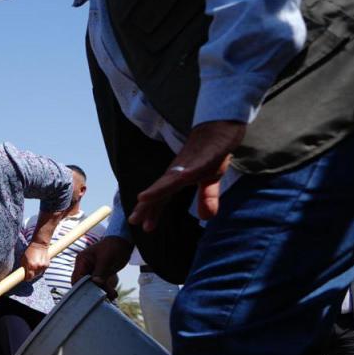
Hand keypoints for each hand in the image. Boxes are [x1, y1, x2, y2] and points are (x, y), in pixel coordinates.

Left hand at [20, 241, 49, 279]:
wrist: (39, 244)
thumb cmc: (29, 251)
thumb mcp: (23, 258)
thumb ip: (23, 267)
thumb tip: (22, 274)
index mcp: (31, 266)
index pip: (29, 277)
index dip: (26, 278)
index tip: (25, 277)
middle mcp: (37, 267)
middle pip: (34, 276)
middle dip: (31, 275)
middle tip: (29, 271)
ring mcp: (43, 266)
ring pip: (39, 274)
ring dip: (36, 272)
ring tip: (34, 266)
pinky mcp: (47, 265)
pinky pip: (43, 270)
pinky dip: (40, 269)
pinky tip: (38, 264)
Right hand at [70, 235, 131, 299]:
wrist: (124, 243)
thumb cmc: (113, 247)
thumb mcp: (106, 259)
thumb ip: (100, 271)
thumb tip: (95, 283)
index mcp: (82, 261)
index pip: (77, 277)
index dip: (83, 287)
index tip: (92, 293)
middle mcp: (84, 267)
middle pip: (84, 284)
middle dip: (94, 291)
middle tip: (105, 296)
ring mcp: (92, 272)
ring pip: (93, 286)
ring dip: (102, 292)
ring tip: (112, 295)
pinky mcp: (99, 275)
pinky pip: (100, 285)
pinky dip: (106, 290)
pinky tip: (113, 294)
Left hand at [129, 120, 245, 231]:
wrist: (220, 127)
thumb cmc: (211, 152)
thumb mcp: (211, 178)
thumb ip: (206, 197)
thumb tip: (204, 218)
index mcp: (178, 178)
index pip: (163, 197)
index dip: (153, 211)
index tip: (145, 227)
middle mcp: (178, 171)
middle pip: (160, 190)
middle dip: (147, 205)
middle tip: (133, 220)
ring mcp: (190, 163)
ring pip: (172, 179)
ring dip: (158, 190)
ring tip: (143, 199)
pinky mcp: (204, 156)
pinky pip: (195, 166)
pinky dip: (186, 173)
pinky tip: (182, 178)